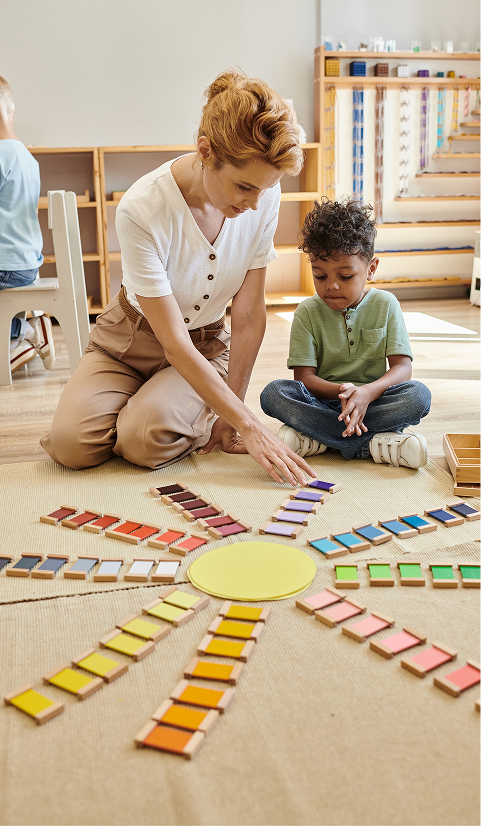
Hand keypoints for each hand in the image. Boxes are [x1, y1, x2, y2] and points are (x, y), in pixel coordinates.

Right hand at [198, 417, 315, 486]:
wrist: (252, 428)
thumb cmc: (264, 436)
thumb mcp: (277, 443)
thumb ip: (283, 452)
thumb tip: (290, 460)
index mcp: (285, 449)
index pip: (299, 460)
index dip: (307, 468)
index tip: (314, 475)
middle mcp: (280, 452)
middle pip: (293, 465)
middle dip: (300, 475)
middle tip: (305, 484)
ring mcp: (270, 454)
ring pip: (283, 466)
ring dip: (289, 476)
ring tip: (294, 484)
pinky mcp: (260, 457)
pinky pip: (269, 467)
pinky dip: (275, 474)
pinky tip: (280, 480)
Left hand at [338, 384, 369, 436]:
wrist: (368, 393)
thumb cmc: (357, 391)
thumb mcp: (352, 389)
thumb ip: (346, 392)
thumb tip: (339, 395)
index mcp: (354, 402)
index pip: (349, 408)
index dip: (344, 414)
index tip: (339, 419)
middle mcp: (358, 408)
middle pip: (354, 417)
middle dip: (351, 425)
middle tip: (348, 431)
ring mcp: (361, 412)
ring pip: (357, 421)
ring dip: (354, 428)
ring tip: (349, 434)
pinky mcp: (362, 415)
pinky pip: (360, 422)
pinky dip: (357, 428)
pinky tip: (354, 434)